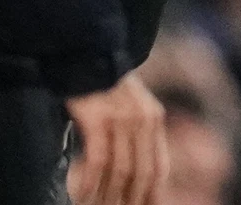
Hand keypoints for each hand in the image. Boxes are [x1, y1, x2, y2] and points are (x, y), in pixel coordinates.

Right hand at [64, 72, 166, 204]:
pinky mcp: (97, 116)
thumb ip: (133, 135)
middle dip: (130, 201)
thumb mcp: (126, 107)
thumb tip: (133, 175)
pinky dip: (91, 182)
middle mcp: (143, 118)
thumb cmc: (99, 83)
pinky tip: (82, 196)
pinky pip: (98, 159)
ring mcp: (121, 117)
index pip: (158, 167)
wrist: (83, 50)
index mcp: (153, 118)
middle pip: (141, 173)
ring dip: (108, 197)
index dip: (152, 196)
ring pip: (121, 170)